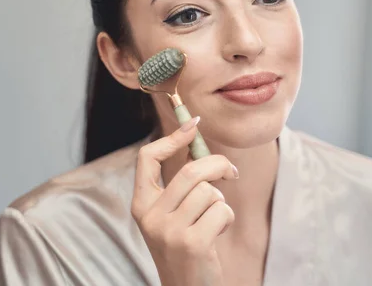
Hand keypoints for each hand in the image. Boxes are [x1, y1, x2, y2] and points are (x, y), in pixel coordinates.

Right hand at [131, 117, 239, 285]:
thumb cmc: (185, 247)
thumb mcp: (172, 216)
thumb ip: (179, 186)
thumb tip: (198, 143)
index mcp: (141, 205)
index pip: (147, 158)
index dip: (172, 137)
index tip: (193, 124)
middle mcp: (150, 216)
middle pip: (190, 170)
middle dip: (218, 165)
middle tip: (230, 172)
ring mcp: (169, 230)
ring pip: (209, 191)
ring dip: (220, 201)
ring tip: (212, 219)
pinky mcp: (192, 242)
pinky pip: (222, 209)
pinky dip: (226, 218)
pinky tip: (216, 233)